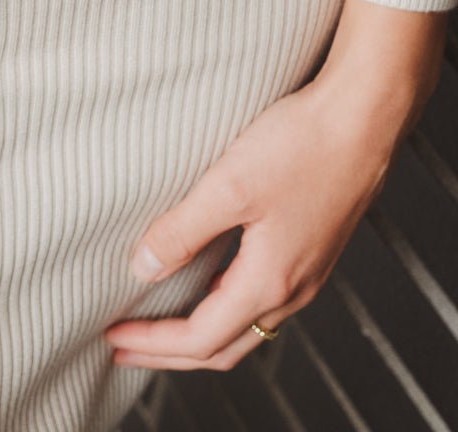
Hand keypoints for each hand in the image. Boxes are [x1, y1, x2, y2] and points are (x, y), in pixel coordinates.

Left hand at [101, 0, 446, 370]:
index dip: (153, 343)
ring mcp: (303, 272)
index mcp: (269, 281)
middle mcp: (292, 289)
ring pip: (244, 327)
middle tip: (123, 350)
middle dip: (170, 354)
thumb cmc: (302, 147)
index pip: (201, 337)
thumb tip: (142, 268)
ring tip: (156, 327)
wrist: (361, 119)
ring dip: (196, 334)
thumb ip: (183, 231)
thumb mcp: (228, 187)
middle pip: (223, 346)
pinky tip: (201, 285)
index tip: (112, 337)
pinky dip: (221, 308)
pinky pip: (259, 300)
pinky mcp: (307, 249)